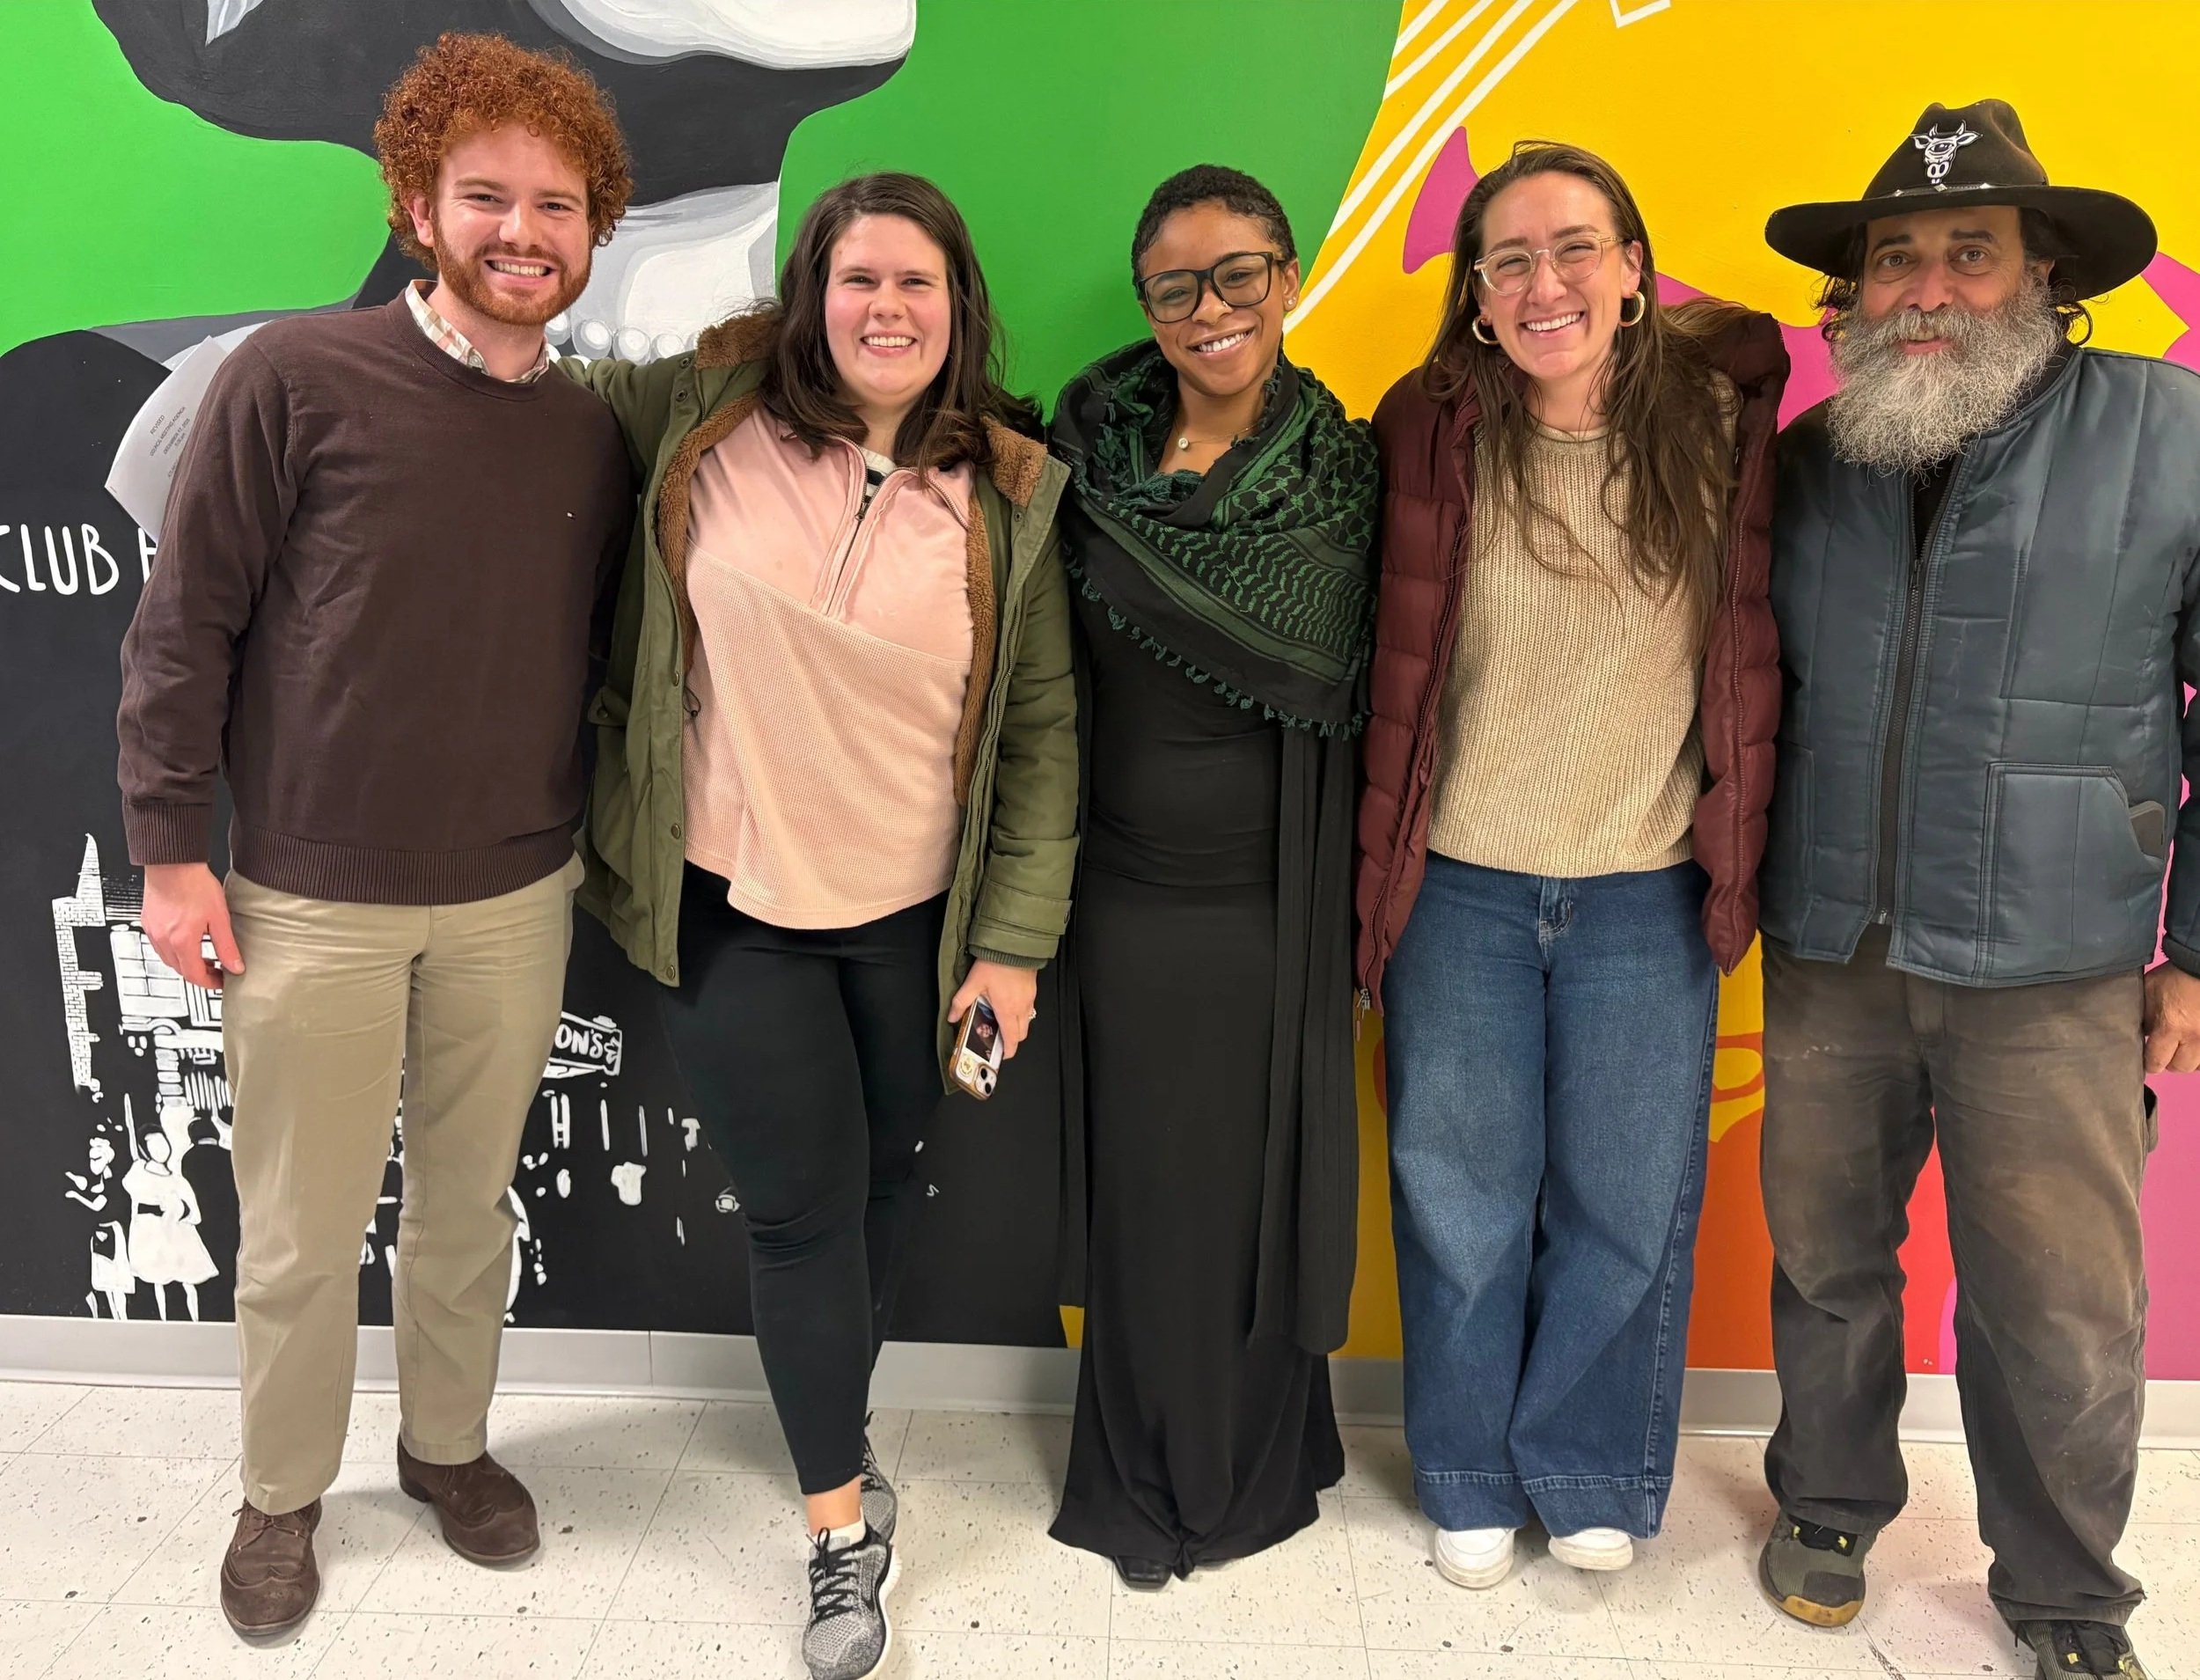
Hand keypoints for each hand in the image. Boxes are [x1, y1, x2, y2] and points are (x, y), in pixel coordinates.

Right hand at [141, 863, 242, 990]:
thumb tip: (235, 966)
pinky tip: (187, 941)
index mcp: (181, 941)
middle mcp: (163, 939)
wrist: (172, 864)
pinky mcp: (148, 921)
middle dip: (199, 974)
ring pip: (168, 959)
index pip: (194, 975)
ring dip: (186, 963)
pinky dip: (174, 950)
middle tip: (216, 970)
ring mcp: (153, 931)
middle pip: (180, 970)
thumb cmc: (193, 884)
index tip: (221, 982)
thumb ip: (227, 946)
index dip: (210, 983)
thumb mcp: (219, 918)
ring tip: (204, 957)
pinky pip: (160, 945)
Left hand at [949, 959, 1039, 1058]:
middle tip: (1000, 1039)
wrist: (1014, 946)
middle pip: (1022, 1034)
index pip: (1011, 1039)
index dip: (1008, 1050)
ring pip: (1027, 1021)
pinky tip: (1009, 1004)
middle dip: (1012, 1040)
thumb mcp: (973, 982)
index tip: (1003, 1054)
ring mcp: (1029, 999)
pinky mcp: (1032, 990)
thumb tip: (952, 1017)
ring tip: (1003, 1021)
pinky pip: (1029, 1009)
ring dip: (1017, 1026)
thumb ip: (961, 1002)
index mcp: (1007, 1010)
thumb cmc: (996, 963)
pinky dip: (1021, 1013)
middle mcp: (1021, 1007)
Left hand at [2144, 961, 2199, 1073]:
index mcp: (2170, 1027)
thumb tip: (2140, 1035)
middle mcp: (2194, 1037)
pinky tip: (2195, 1044)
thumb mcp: (2149, 992)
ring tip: (2182, 1047)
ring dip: (2189, 1059)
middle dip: (2170, 1061)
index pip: (2156, 1062)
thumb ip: (2143, 1016)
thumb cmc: (2174, 976)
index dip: (2149, 1062)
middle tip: (2165, 1051)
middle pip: (2180, 1067)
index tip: (2146, 1057)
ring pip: (2199, 1065)